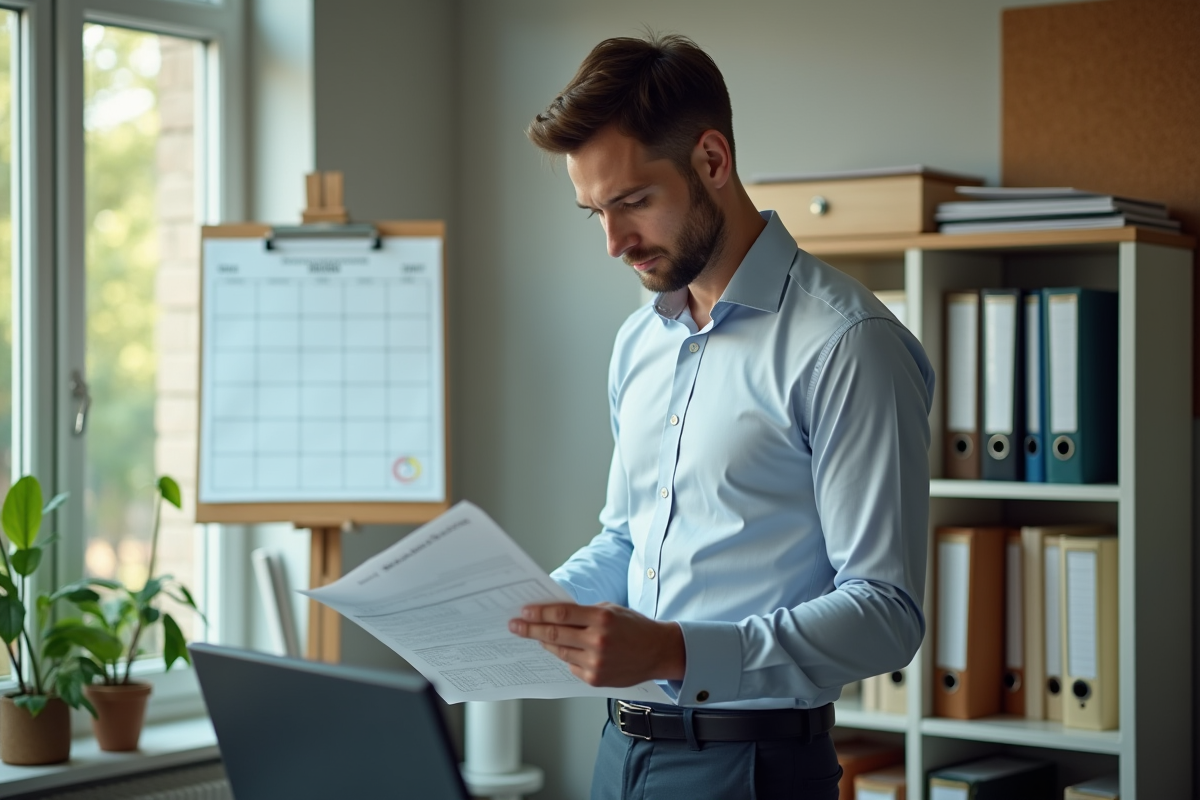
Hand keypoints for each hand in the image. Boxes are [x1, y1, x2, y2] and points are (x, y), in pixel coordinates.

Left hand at [509, 602, 685, 686]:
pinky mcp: (595, 679)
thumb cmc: (634, 627)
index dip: (539, 613)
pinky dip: (566, 657)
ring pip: (560, 652)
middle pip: (554, 634)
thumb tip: (554, 614)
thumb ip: (584, 613)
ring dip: (545, 644)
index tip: (524, 611)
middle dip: (530, 629)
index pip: (562, 614)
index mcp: (602, 619)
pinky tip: (565, 650)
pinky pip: (571, 666)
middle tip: (515, 626)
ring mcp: (596, 663)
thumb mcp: (611, 610)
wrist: (658, 652)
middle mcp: (598, 641)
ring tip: (536, 637)